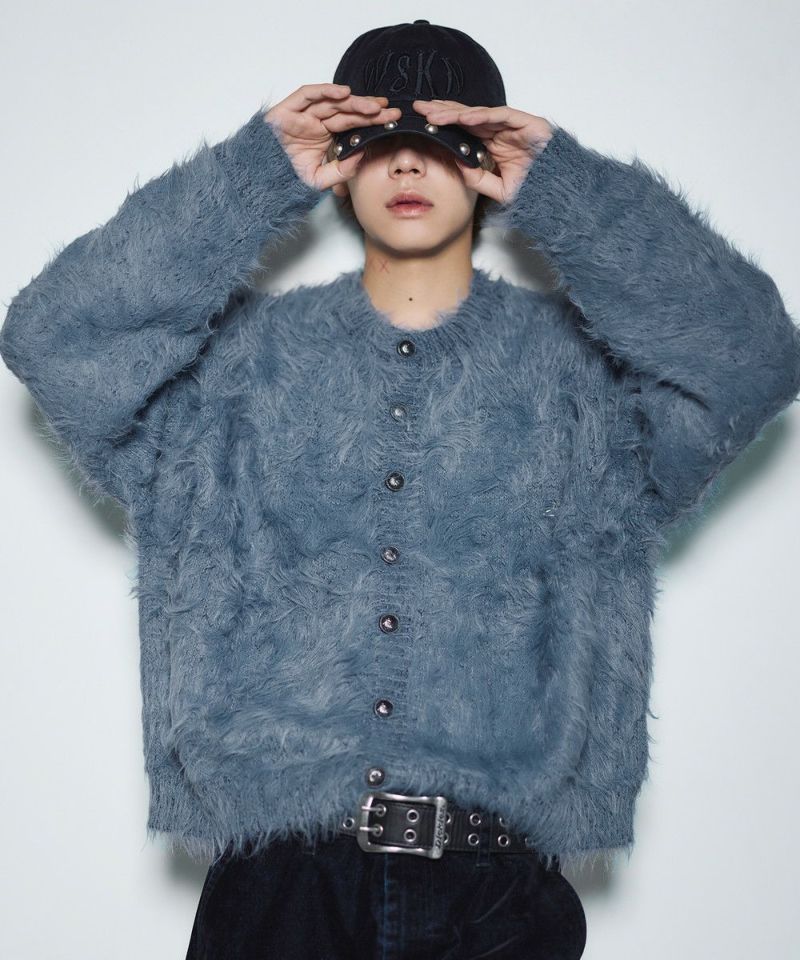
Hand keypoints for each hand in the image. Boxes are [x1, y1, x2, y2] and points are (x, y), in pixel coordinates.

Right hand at [264, 84, 400, 190]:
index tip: (390, 121)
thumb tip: (362, 155)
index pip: (352, 124)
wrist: (263, 177)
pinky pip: (309, 94)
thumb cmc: (287, 176)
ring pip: (332, 102)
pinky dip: (326, 91)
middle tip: (390, 111)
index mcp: (325, 134)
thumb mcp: (320, 180)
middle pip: (347, 110)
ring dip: (354, 101)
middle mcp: (317, 121)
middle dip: (369, 110)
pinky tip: (344, 93)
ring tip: (374, 106)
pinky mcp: (289, 108)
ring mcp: (303, 113)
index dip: (371, 121)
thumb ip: (341, 171)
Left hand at [411, 99, 553, 203]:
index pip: (462, 130)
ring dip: (456, 112)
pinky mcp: (526, 122)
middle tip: (418, 108)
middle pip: (466, 117)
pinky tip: (464, 117)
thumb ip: (478, 179)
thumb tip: (457, 165)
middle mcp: (499, 131)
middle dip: (442, 112)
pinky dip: (482, 115)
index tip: (421, 123)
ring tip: (435, 113)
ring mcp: (512, 125)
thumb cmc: (534, 188)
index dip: (442, 125)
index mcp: (491, 144)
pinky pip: (500, 115)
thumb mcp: (498, 190)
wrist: (558, 190)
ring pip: (479, 113)